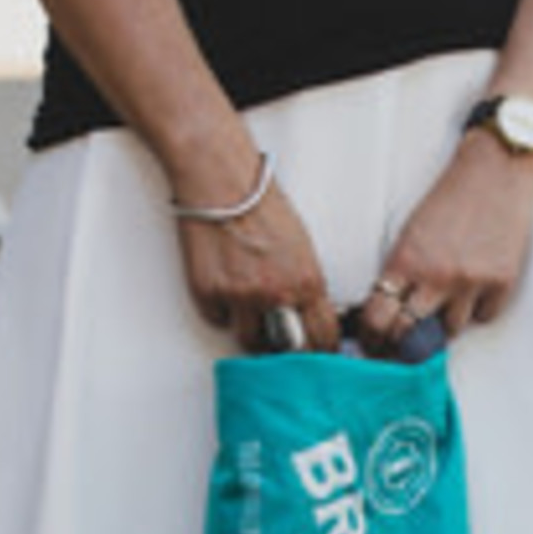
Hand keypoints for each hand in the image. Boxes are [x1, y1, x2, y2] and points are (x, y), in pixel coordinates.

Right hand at [175, 173, 340, 352]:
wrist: (221, 180)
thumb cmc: (260, 204)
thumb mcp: (301, 246)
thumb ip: (306, 285)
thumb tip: (304, 314)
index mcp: (307, 281)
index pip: (323, 337)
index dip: (319, 350)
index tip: (315, 353)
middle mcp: (276, 293)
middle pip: (288, 350)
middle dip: (287, 349)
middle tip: (281, 340)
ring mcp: (241, 296)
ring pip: (250, 341)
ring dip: (251, 331)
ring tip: (248, 307)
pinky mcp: (209, 293)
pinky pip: (218, 319)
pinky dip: (221, 309)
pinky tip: (223, 283)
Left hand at [358, 130, 532, 347]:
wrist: (496, 169)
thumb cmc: (451, 197)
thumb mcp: (410, 231)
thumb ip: (400, 272)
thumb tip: (389, 311)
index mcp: (406, 260)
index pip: (377, 318)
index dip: (372, 336)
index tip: (373, 341)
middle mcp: (436, 276)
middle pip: (408, 335)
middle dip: (402, 342)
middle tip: (404, 340)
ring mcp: (471, 282)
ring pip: (449, 332)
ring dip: (445, 323)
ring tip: (448, 301)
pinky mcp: (501, 282)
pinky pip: (484, 317)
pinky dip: (479, 308)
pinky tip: (477, 287)